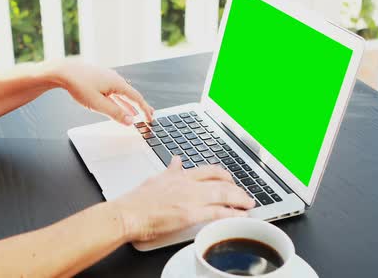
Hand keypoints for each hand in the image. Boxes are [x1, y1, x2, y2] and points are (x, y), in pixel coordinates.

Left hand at [48, 59, 153, 124]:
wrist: (63, 72)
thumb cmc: (79, 85)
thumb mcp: (98, 104)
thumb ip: (115, 113)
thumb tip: (130, 121)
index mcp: (118, 83)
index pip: (137, 98)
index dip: (145, 110)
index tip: (150, 118)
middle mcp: (115, 79)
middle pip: (131, 95)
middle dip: (140, 107)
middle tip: (148, 116)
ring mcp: (107, 78)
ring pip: (122, 94)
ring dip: (128, 105)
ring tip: (134, 114)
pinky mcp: (99, 79)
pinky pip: (113, 92)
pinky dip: (118, 101)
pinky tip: (118, 105)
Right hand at [112, 157, 254, 241]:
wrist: (128, 213)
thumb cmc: (137, 201)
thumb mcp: (156, 179)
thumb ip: (170, 170)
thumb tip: (176, 161)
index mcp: (179, 176)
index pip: (208, 170)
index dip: (223, 174)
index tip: (229, 179)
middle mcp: (188, 184)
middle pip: (220, 181)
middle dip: (236, 188)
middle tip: (244, 194)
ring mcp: (190, 198)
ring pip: (223, 195)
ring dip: (239, 199)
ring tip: (248, 204)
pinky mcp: (190, 214)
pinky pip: (218, 213)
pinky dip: (232, 214)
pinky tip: (240, 216)